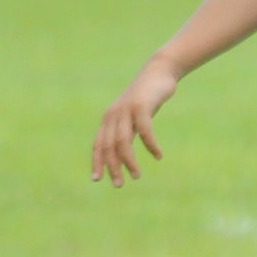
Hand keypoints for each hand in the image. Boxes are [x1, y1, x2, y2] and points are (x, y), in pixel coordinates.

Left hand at [91, 62, 178, 186]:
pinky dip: (150, 145)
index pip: (98, 144)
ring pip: (123, 141)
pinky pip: (144, 130)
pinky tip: (158, 155)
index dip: (97, 162)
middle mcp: (114, 115)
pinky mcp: (141, 106)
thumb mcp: (133, 117)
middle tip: (119, 184)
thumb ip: (127, 132)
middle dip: (113, 167)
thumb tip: (123, 155)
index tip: (97, 179)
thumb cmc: (147, 98)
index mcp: (109, 119)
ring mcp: (127, 110)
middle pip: (109, 146)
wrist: (159, 72)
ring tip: (136, 175)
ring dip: (129, 161)